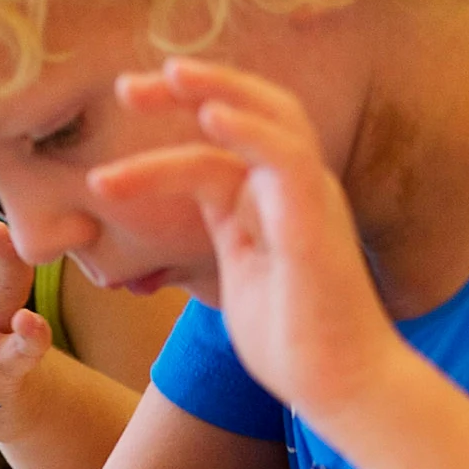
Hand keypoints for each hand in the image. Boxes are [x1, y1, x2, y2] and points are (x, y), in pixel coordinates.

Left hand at [83, 61, 402, 422]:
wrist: (341, 388)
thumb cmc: (293, 342)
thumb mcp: (240, 275)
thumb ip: (223, 236)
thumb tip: (179, 229)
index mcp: (271, 198)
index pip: (227, 134)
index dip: (181, 108)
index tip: (130, 96)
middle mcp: (295, 188)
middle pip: (251, 108)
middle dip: (191, 86)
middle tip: (126, 83)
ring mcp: (308, 201)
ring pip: (268, 120)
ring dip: (214, 92)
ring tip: (161, 80)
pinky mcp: (313, 225)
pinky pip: (286, 161)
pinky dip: (250, 133)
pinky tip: (210, 118)